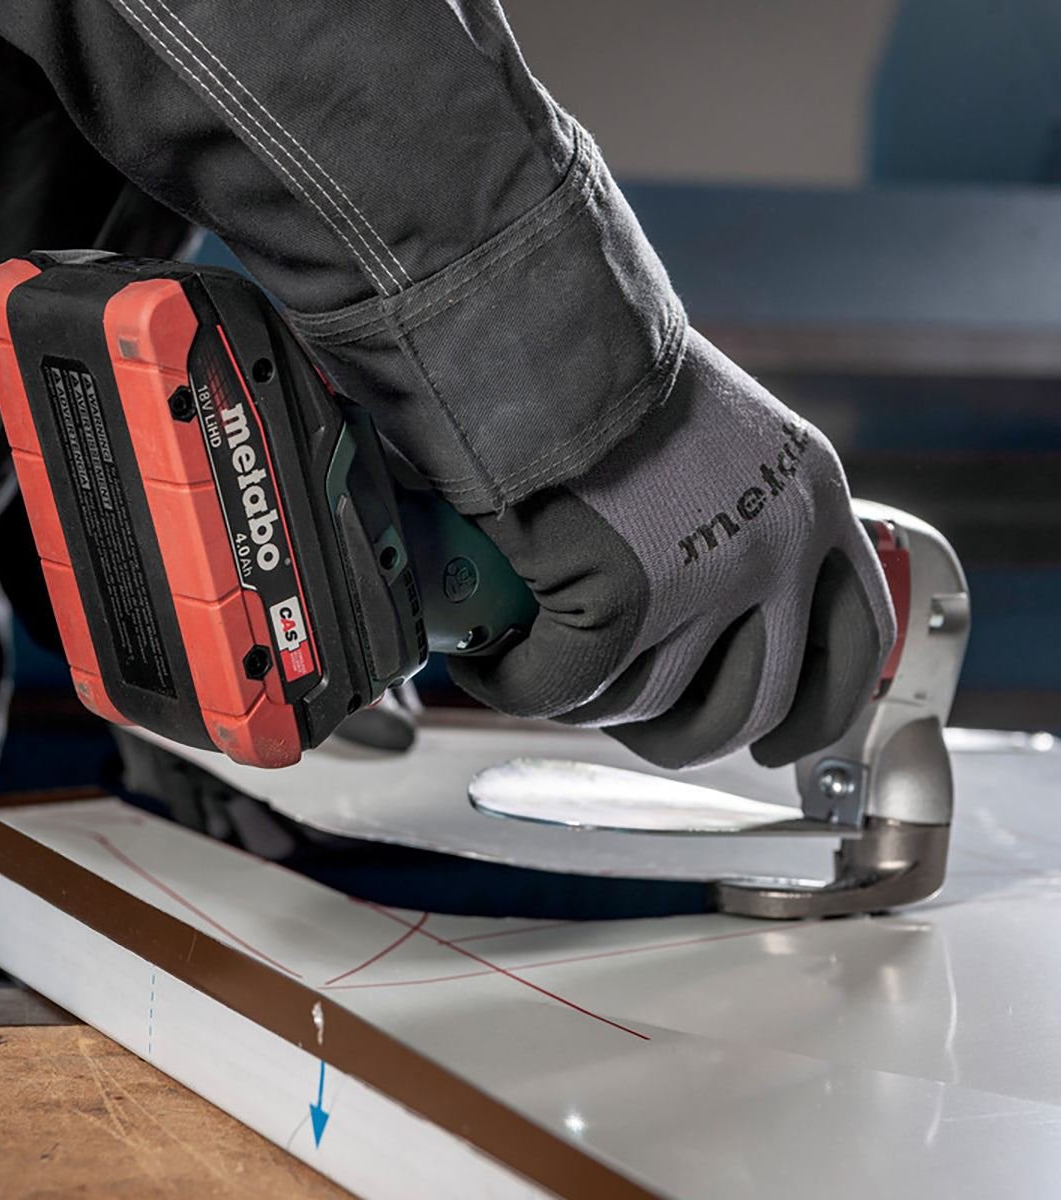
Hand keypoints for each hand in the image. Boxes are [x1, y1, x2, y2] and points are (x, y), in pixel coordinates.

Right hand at [450, 330, 895, 768]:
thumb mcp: (714, 434)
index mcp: (810, 498)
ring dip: (587, 702)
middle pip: (757, 702)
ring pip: (648, 705)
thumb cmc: (599, 365)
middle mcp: (774, 546)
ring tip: (539, 663)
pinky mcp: (618, 603)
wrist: (534, 327)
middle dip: (692, 737)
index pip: (858, 636)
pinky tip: (490, 662)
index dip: (821, 706)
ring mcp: (703, 581)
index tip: (783, 741)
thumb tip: (695, 605)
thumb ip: (728, 514)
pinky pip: (561, 691)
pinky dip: (515, 686)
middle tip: (640, 730)